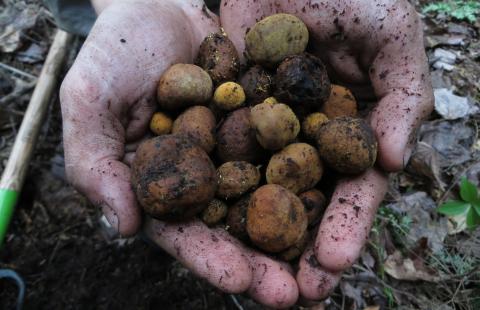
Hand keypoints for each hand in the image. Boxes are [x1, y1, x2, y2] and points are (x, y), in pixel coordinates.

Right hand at [61, 1, 299, 306]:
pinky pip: (294, 147)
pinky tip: (340, 194)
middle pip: (235, 227)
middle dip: (264, 261)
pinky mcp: (266, 120)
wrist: (155, 5)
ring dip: (297, 231)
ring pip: (270, 197)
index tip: (241, 281)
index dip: (211, 259)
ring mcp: (238, 148)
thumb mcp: (89, 100)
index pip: (184, 232)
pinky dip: (316, 172)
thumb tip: (121, 227)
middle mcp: (204, 175)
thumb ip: (94, 163)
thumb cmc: (114, 53)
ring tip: (327, 262)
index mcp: (162, 184)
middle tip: (296, 295)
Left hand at [221, 0, 432, 300]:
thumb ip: (404, 97)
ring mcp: (268, 125)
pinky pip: (221, 151)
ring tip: (248, 277)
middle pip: (305, 200)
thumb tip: (397, 163)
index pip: (352, 188)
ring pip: (261, 187)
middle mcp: (310, 135)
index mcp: (353, 127)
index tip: (333, 264)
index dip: (345, 226)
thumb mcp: (393, 34)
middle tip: (291, 294)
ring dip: (257, 233)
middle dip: (300, 247)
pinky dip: (214, 185)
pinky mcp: (230, 109)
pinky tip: (205, 222)